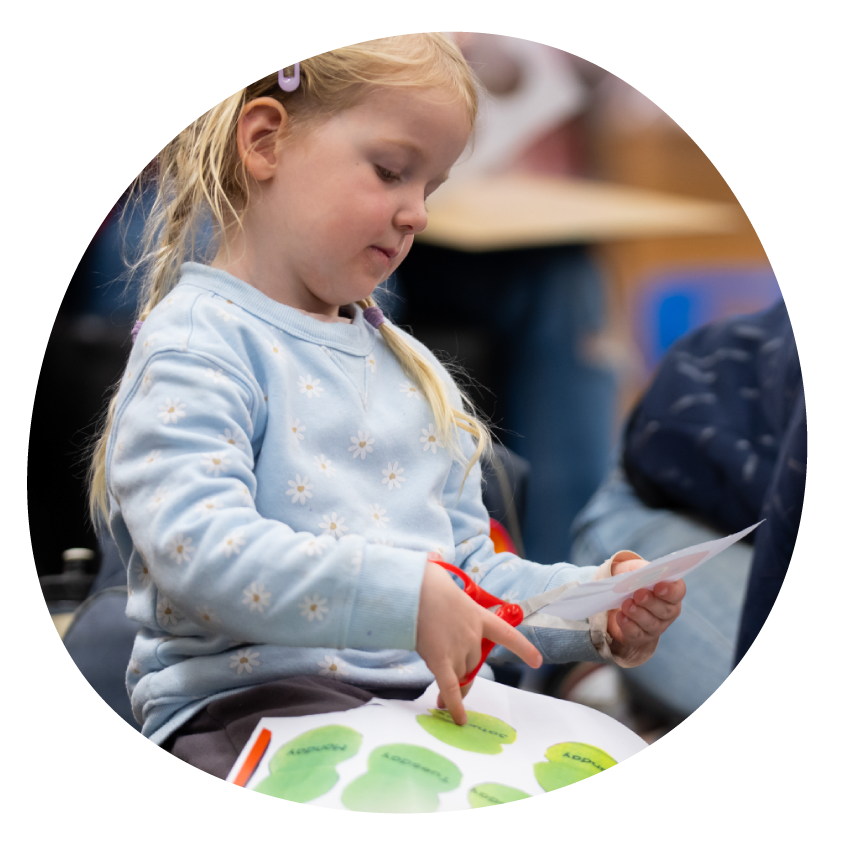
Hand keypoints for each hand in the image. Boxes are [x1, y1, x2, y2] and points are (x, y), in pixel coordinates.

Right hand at [416, 559, 541, 724]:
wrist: (412, 587)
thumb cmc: (426, 581)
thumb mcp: (447, 586)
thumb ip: (450, 598)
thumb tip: (438, 589)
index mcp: (478, 615)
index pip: (506, 634)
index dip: (522, 648)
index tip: (537, 661)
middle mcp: (473, 635)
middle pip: (473, 662)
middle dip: (463, 671)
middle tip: (452, 680)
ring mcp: (458, 648)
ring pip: (459, 674)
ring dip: (451, 684)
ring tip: (440, 695)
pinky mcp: (440, 660)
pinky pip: (450, 687)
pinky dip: (454, 704)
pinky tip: (458, 719)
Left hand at [607, 555, 685, 667]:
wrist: (617, 595)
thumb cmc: (632, 580)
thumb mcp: (636, 570)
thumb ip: (640, 570)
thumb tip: (640, 575)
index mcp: (671, 591)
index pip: (678, 592)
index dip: (671, 591)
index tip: (659, 587)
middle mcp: (667, 611)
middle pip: (666, 610)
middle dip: (651, 602)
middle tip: (639, 594)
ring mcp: (655, 626)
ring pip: (651, 624)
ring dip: (638, 614)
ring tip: (627, 605)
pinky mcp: (639, 636)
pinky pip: (636, 634)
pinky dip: (628, 625)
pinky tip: (621, 617)